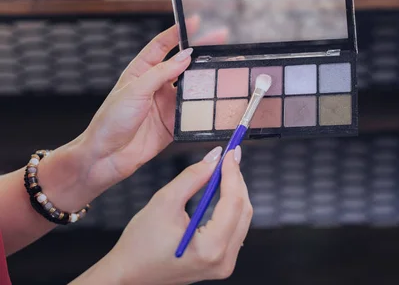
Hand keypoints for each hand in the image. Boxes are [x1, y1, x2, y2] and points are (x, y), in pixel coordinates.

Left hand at [38, 17, 226, 210]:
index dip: (178, 31)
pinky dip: (205, 107)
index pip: (162, 45)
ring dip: (206, 79)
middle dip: (202, 52)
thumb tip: (185, 57)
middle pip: (183, 63)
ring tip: (224, 68)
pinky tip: (216, 100)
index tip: (195, 20)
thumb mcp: (134, 90)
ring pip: (192, 87)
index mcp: (141, 71)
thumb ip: (161, 73)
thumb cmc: (110, 121)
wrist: (105, 157)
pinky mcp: (174, 123)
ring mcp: (166, 104)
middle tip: (223, 42)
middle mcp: (156, 85)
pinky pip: (193, 112)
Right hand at [72, 146, 252, 284]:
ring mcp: (224, 265)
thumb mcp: (163, 202)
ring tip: (225, 170)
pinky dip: (230, 208)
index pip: (233, 203)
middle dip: (237, 181)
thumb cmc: (140, 244)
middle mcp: (224, 261)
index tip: (230, 152)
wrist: (128, 276)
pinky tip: (223, 191)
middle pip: (243, 211)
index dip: (233, 173)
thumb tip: (215, 157)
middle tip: (230, 157)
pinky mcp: (221, 263)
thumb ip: (192, 177)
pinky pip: (235, 229)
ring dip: (235, 193)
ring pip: (242, 219)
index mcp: (211, 248)